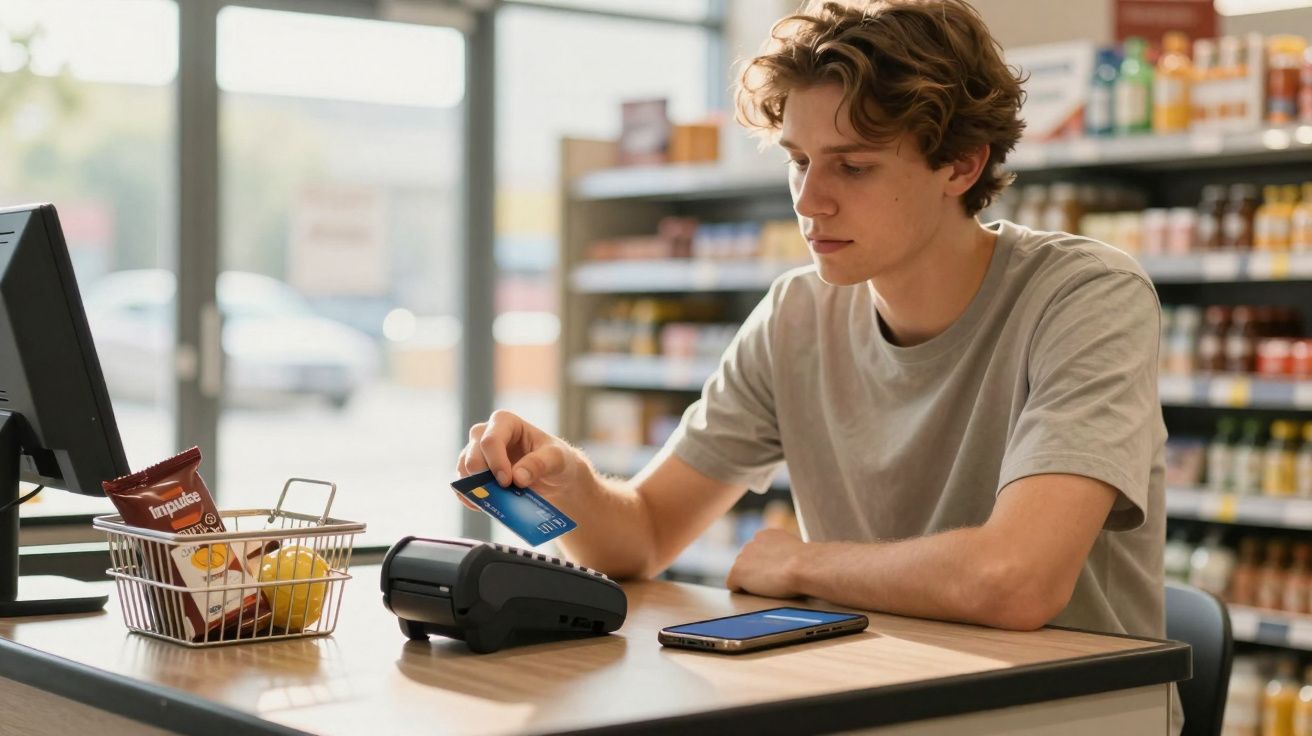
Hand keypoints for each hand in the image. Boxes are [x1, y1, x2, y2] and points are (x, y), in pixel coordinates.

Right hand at [454, 410, 592, 510]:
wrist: (553, 476)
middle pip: (472, 455)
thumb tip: (518, 477)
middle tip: (499, 493)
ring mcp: (477, 454)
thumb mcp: (556, 458)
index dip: (496, 462)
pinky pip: (462, 486)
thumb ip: (539, 463)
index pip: (491, 439)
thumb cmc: (555, 459)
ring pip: (464, 470)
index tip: (507, 481)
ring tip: (494, 502)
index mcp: (505, 422)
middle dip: (482, 477)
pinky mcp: (474, 474)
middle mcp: (486, 434)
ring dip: (476, 488)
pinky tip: (483, 506)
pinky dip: (470, 498)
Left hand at [725, 528, 806, 598]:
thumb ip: (783, 553)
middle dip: (756, 572)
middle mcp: (751, 542)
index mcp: (766, 535)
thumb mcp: (795, 551)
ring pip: (741, 574)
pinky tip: (757, 592)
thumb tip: (785, 562)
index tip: (777, 572)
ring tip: (768, 586)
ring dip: (750, 581)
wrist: (804, 566)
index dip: (767, 566)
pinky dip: (742, 591)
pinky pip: (733, 585)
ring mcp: (742, 557)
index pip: (758, 553)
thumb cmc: (807, 563)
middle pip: (747, 563)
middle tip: (773, 581)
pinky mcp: (737, 572)